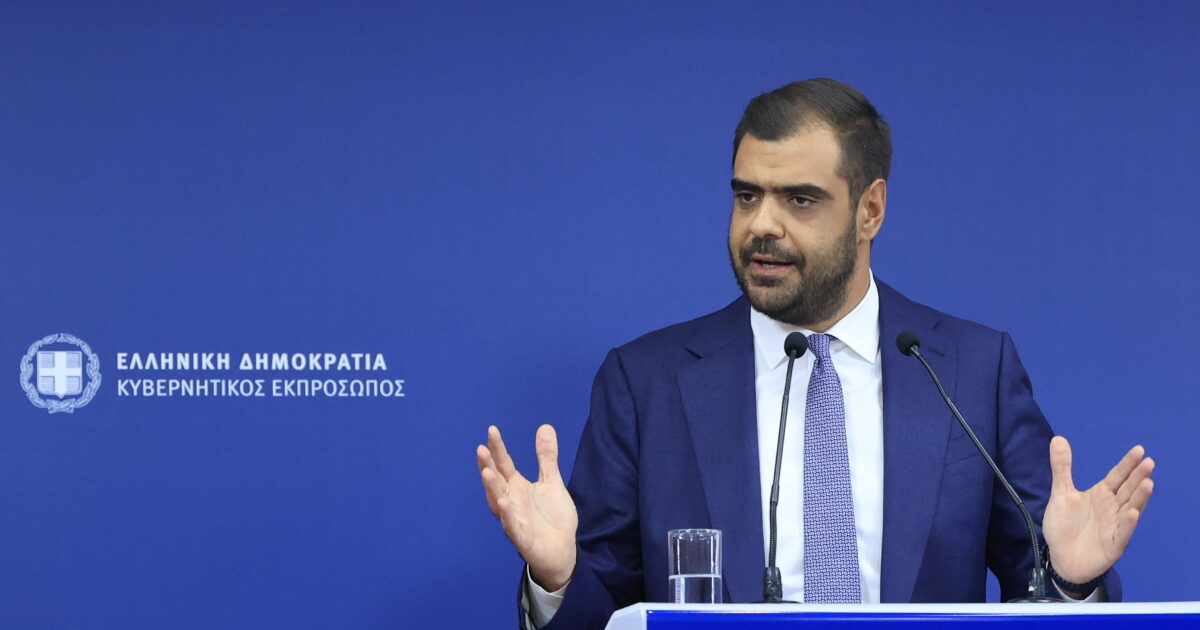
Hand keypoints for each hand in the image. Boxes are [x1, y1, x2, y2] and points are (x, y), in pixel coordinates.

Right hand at [477, 424, 577, 591]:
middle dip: (488, 466)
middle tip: (481, 449)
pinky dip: (508, 517)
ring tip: (487, 473)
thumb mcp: (552, 482)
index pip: (504, 465)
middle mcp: (511, 502)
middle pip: (496, 482)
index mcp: (517, 488)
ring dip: (492, 490)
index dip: (497, 449)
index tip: (491, 430)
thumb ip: (546, 458)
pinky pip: (513, 527)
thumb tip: (545, 426)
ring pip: (499, 505)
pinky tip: (504, 504)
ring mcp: (514, 520)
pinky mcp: (523, 539)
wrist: (562, 550)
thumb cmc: (552, 517)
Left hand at [1043, 435, 1154, 584]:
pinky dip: (1127, 523)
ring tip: (1148, 483)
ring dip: (1139, 497)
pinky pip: (1122, 533)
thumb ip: (1062, 468)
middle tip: (1148, 462)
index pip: (1117, 476)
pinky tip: (1132, 512)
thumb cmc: (1064, 526)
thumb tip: (1058, 438)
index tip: (1139, 450)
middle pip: (1127, 490)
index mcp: (1102, 495)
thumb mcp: (1061, 494)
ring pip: (1130, 508)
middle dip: (1138, 477)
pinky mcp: (1113, 545)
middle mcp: (1112, 508)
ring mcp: (1115, 526)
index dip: (1127, 464)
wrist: (1061, 558)